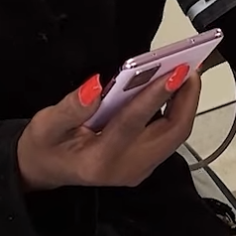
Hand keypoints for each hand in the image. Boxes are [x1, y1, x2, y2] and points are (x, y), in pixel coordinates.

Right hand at [17, 65, 200, 190]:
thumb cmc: (46, 145)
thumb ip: (71, 107)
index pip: (134, 123)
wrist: (45, 170)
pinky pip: (171, 135)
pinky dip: (178, 109)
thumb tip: (94, 85)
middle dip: (187, 97)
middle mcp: (126, 168)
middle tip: (191, 65)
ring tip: (189, 71)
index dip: (157, 94)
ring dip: (186, 102)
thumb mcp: (46, 124)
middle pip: (171, 133)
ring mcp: (139, 169)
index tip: (177, 69)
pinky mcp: (145, 163)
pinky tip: (177, 87)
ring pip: (176, 134)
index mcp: (100, 159)